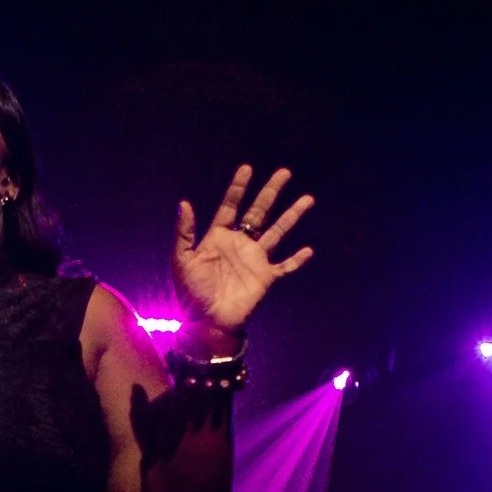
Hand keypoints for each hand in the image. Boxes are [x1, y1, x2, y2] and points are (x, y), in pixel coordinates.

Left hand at [171, 166, 314, 340]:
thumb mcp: (182, 261)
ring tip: (307, 199)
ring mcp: (255, 260)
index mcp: (219, 237)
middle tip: (284, 172)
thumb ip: (184, 233)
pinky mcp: (266, 278)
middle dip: (271, 192)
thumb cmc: (191, 293)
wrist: (207, 324)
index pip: (230, 206)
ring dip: (292, 216)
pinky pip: (285, 266)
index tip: (247, 168)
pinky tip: (308, 250)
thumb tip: (184, 203)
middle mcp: (240, 244)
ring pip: (278, 232)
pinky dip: (297, 260)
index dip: (238, 188)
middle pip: (259, 212)